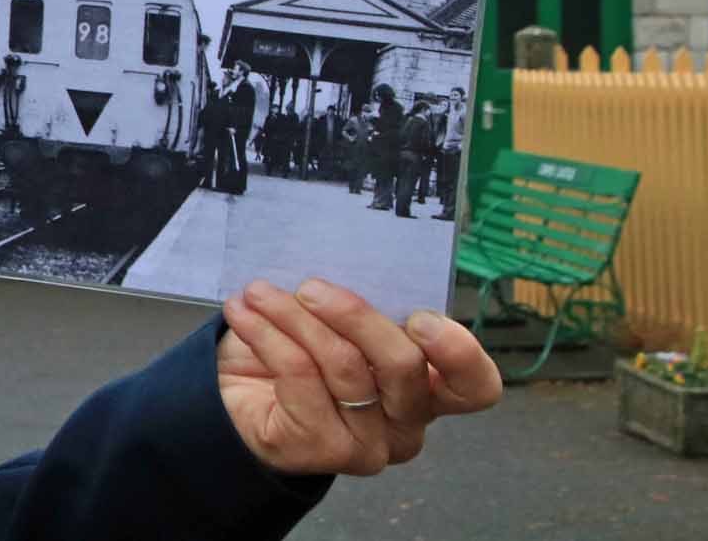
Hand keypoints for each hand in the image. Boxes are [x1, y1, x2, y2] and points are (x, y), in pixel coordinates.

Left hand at [217, 278, 501, 475]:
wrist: (232, 397)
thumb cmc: (296, 349)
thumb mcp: (336, 322)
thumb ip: (362, 305)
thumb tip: (352, 255)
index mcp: (427, 389)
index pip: (475, 387)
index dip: (459, 353)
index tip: (419, 317)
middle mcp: (407, 424)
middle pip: (403, 366)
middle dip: (354, 315)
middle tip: (310, 286)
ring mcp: (368, 445)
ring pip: (344, 366)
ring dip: (295, 317)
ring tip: (258, 292)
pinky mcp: (321, 451)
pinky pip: (299, 376)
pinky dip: (266, 334)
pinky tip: (242, 313)